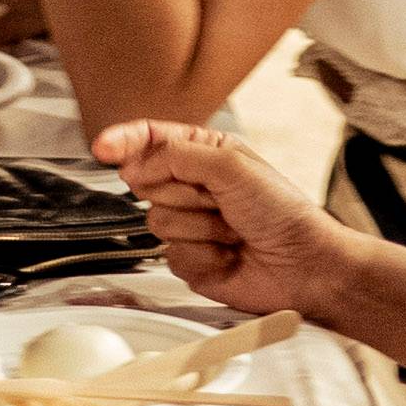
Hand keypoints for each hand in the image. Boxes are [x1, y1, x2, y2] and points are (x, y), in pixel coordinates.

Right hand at [94, 118, 346, 321]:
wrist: (303, 265)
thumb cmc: (282, 212)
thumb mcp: (232, 166)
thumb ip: (178, 156)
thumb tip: (137, 164)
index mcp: (205, 154)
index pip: (152, 140)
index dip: (124, 141)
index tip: (102, 148)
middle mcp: (193, 186)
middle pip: (147, 182)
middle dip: (182, 192)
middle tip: (218, 200)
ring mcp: (190, 225)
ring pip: (157, 221)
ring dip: (198, 227)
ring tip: (231, 230)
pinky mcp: (189, 259)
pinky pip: (170, 255)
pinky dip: (201, 256)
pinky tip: (227, 254)